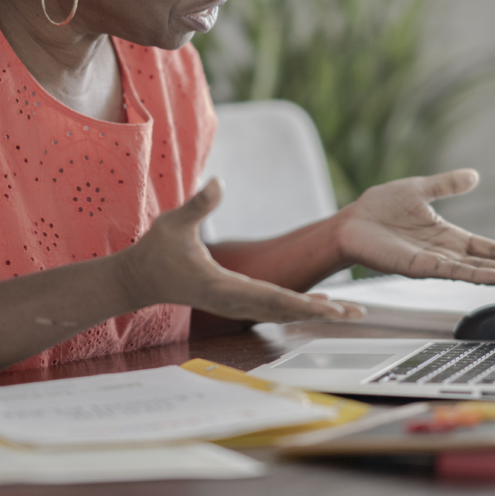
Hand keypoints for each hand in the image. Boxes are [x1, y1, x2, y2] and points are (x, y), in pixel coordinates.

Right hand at [119, 179, 365, 322]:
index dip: (302, 302)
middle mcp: (233, 301)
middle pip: (284, 309)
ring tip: (348, 313)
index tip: (329, 307)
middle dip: (319, 312)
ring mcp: (235, 305)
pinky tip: (319, 304)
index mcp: (222, 287)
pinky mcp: (236, 302)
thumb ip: (198, 205)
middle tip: (353, 314)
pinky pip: (274, 307)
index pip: (270, 296)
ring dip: (314, 312)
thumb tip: (219, 182)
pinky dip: (299, 307)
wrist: (140, 279)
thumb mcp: (173, 223)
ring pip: (282, 312)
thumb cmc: (156, 251)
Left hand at [336, 169, 494, 286]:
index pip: (489, 248)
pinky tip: (493, 276)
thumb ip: (447, 185)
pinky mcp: (419, 267)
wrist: (351, 221)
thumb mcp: (420, 189)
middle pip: (490, 263)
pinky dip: (474, 274)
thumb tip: (474, 175)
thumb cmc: (379, 208)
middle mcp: (446, 253)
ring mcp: (434, 262)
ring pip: (476, 271)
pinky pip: (451, 272)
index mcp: (448, 236)